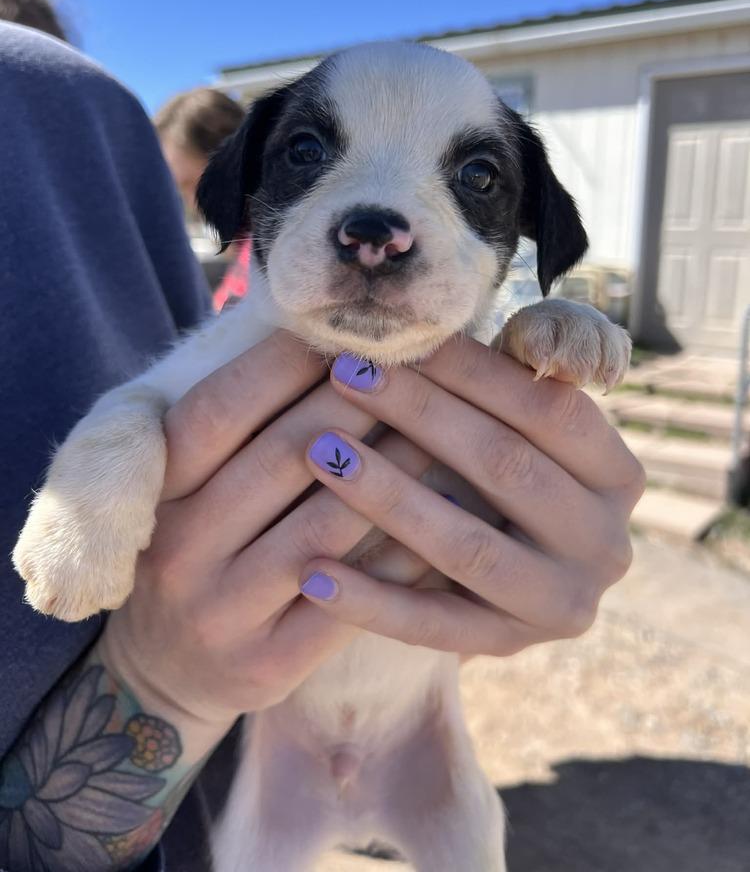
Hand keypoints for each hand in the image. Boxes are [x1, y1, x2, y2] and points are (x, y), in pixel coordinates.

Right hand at [98, 332, 431, 758]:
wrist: (165, 670)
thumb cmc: (196, 547)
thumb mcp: (187, 486)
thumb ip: (237, 425)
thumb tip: (321, 339)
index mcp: (155, 490)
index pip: (220, 408)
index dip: (285, 362)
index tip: (346, 327)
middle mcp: (179, 548)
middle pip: (285, 456)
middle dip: (359, 401)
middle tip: (415, 365)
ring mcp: (221, 610)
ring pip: (326, 523)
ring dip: (396, 468)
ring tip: (446, 426)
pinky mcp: (269, 662)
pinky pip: (354, 596)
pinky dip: (403, 548)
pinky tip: (445, 510)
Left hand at [295, 338, 644, 655]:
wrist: (515, 572)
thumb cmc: (509, 463)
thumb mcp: (533, 416)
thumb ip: (527, 367)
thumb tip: (508, 338)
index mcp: (618, 475)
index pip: (548, 410)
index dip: (473, 370)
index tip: (399, 339)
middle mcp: (604, 544)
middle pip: (505, 468)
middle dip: (418, 415)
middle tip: (343, 376)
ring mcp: (559, 604)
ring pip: (466, 546)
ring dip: (387, 496)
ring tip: (320, 453)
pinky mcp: (507, 646)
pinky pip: (432, 625)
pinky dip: (370, 600)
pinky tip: (312, 571)